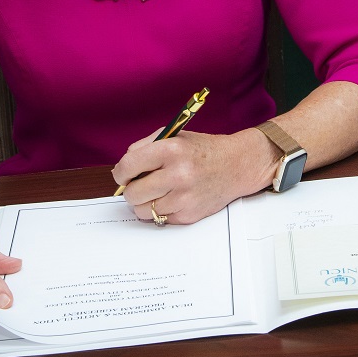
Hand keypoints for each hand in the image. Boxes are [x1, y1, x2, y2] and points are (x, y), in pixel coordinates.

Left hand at [112, 127, 279, 223]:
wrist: (237, 165)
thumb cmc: (203, 150)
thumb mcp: (175, 136)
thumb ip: (145, 147)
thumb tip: (122, 170)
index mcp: (171, 150)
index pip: (129, 166)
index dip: (120, 173)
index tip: (122, 175)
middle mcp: (178, 174)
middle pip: (132, 193)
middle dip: (131, 190)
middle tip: (139, 185)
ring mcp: (184, 197)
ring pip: (143, 210)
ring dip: (145, 203)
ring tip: (157, 192)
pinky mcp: (188, 215)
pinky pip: (159, 219)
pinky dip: (161, 211)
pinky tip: (172, 198)